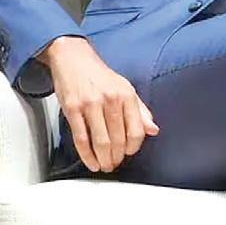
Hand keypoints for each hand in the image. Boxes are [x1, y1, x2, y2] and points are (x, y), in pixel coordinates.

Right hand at [41, 36, 158, 172]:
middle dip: (118, 157)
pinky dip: (87, 155)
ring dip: (104, 159)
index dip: (134, 146)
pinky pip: (81, 138)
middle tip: (115, 164)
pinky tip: (92, 162)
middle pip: (118, 139)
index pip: (137, 130)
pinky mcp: (72, 109)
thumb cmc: (100, 76)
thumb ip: (140, 110)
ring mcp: (90, 105)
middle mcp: (110, 100)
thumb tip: (153, 130)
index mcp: (127, 95)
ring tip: (105, 165)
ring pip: (101, 141)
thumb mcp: (125, 88)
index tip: (130, 153)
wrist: (73, 59)